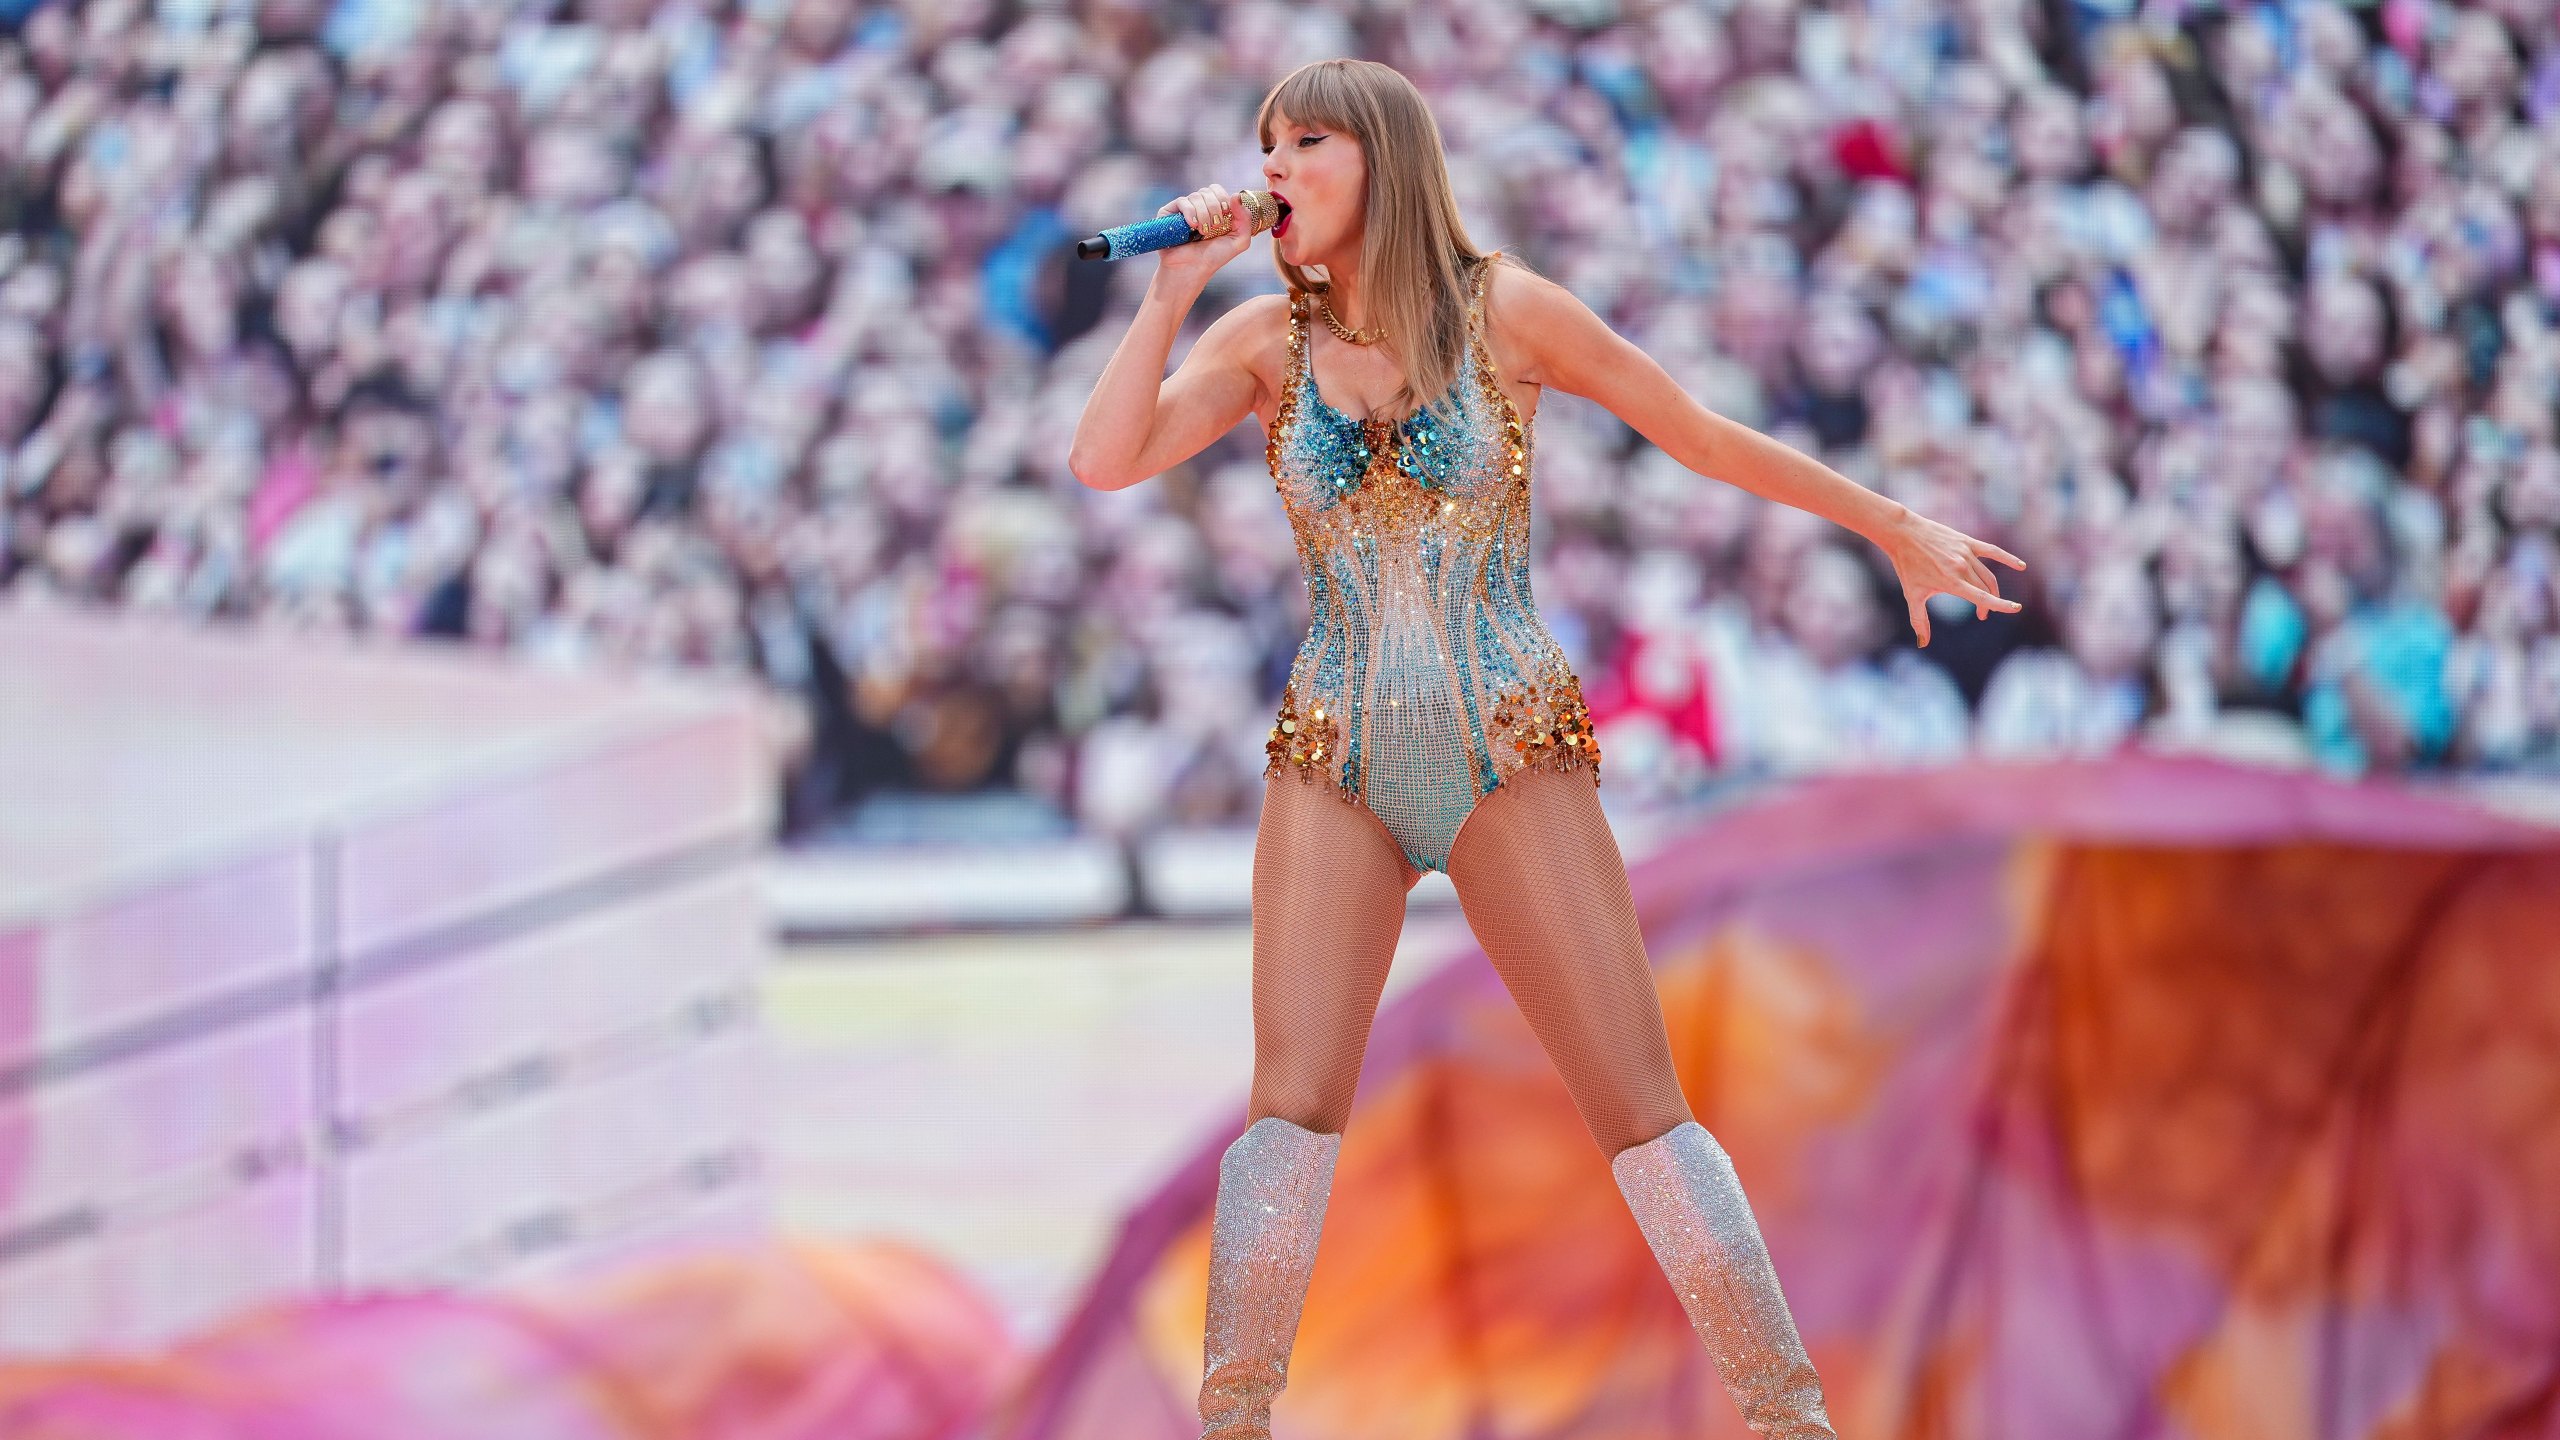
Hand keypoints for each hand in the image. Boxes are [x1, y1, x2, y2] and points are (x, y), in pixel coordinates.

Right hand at [1151, 184, 1253, 290]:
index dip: (1223, 199)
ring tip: (1202, 232)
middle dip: (1215, 209)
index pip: (1217, 190)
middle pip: (1208, 191)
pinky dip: (1190, 212)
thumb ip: (1245, 219)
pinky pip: (1182, 201)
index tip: (1225, 216)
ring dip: (1203, 215)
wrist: (1192, 269)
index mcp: (1214, 209)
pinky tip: (1192, 226)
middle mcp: (1198, 206)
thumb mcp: (1238, 241)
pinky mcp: (1169, 213)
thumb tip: (1236, 195)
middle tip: (1214, 227)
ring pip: (1196, 196)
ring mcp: (1184, 209)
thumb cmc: (1213, 257)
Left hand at [1875, 508, 2026, 646]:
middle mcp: (1962, 568)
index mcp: (1951, 582)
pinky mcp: (1967, 542)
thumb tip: (1923, 644)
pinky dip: (2008, 559)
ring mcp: (1966, 554)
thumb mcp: (1912, 595)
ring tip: (1989, 601)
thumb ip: (1920, 621)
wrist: (1903, 534)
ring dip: (1993, 590)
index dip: (2000, 604)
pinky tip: (2021, 566)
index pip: (1982, 597)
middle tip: (1981, 615)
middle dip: (1988, 604)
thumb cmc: (1906, 566)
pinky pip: (1992, 551)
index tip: (2015, 609)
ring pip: (1988, 575)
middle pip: (1986, 589)